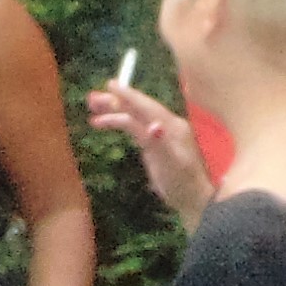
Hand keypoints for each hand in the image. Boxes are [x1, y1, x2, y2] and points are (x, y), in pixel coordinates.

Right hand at [84, 77, 207, 219]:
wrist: (193, 200)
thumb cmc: (182, 184)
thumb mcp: (171, 164)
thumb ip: (160, 144)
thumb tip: (153, 125)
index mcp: (172, 126)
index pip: (146, 106)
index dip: (128, 95)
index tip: (110, 85)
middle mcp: (167, 126)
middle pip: (138, 109)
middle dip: (115, 102)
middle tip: (91, 98)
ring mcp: (162, 135)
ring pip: (136, 117)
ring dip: (115, 110)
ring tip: (93, 106)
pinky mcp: (156, 145)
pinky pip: (136, 128)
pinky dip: (121, 122)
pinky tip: (109, 120)